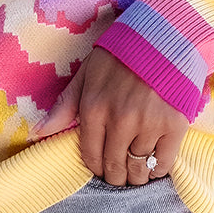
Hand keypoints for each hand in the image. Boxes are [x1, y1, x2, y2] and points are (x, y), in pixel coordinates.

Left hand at [29, 47, 189, 186]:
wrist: (164, 36)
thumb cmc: (121, 55)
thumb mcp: (87, 74)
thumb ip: (65, 105)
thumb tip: (39, 131)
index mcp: (94, 109)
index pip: (91, 156)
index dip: (96, 167)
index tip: (101, 166)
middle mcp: (119, 121)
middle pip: (114, 167)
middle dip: (115, 176)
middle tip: (119, 174)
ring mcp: (148, 124)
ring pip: (138, 168)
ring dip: (135, 176)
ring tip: (136, 172)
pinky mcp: (174, 125)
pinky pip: (164, 162)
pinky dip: (158, 170)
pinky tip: (154, 166)